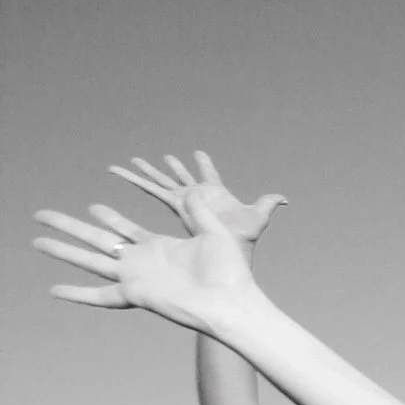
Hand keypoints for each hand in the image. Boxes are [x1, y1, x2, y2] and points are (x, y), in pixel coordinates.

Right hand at [35, 193, 258, 329]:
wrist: (233, 301)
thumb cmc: (231, 272)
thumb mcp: (214, 232)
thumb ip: (199, 211)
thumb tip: (194, 190)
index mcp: (160, 248)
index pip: (126, 230)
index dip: (109, 219)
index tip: (93, 207)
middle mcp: (142, 262)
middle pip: (98, 241)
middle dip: (71, 227)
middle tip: (44, 215)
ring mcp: (136, 278)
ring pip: (89, 262)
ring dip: (63, 251)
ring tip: (37, 241)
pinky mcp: (135, 294)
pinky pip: (100, 296)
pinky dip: (77, 294)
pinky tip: (54, 290)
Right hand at [107, 152, 284, 246]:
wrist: (229, 251)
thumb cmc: (244, 239)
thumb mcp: (259, 217)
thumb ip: (268, 204)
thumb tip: (284, 199)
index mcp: (216, 194)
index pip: (209, 175)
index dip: (204, 165)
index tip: (198, 153)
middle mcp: (197, 197)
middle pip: (181, 178)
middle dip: (172, 168)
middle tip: (162, 157)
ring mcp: (184, 201)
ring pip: (161, 182)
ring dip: (147, 172)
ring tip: (133, 161)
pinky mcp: (174, 206)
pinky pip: (151, 190)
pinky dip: (135, 180)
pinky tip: (120, 171)